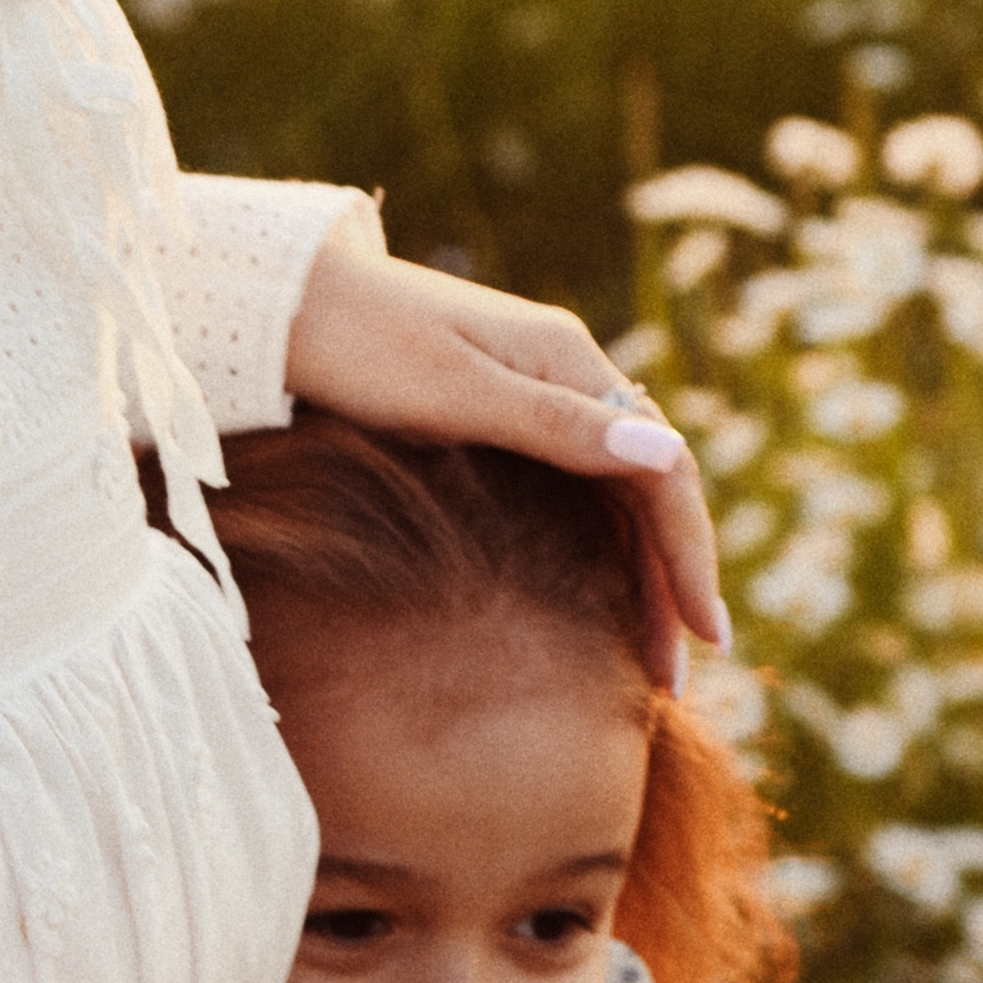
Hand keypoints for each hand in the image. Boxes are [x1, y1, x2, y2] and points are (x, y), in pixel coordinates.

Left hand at [284, 224, 726, 675]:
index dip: (690, 558)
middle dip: (671, 582)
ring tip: (646, 656)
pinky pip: (574, 487)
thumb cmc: (356, 344)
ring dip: (639, 573)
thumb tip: (668, 450)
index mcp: (570, 362)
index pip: (664, 471)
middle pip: (647, 489)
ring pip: (613, 495)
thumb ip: (559, 426)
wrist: (277, 302)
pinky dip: (597, 547)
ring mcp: (532, 392)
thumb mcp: (456, 392)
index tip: (705, 636)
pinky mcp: (495, 412)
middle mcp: (566, 374)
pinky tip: (596, 598)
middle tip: (673, 679)